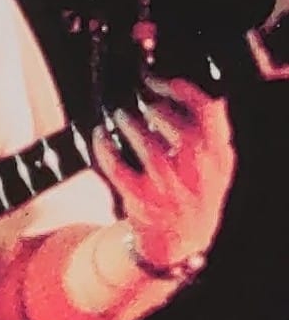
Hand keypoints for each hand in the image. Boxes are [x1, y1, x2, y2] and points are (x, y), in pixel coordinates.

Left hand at [92, 76, 234, 269]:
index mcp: (218, 156)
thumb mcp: (215, 163)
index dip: (181, 89)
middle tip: (140, 102)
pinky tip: (101, 136)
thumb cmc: (195, 190)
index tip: (158, 81)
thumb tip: (186, 88)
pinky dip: (104, 147)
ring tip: (121, 116)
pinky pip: (117, 167)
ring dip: (129, 124)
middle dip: (154, 108)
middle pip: (176, 126)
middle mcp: (196, 170)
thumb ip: (210, 131)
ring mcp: (168, 186)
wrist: (180, 238)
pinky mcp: (140, 197)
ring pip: (147, 145)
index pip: (207, 111)